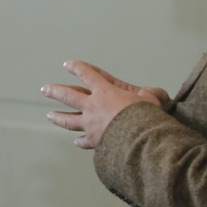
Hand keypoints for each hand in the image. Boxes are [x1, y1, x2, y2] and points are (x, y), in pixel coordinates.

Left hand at [42, 60, 171, 149]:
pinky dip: (80, 142)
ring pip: (69, 119)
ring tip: (49, 115)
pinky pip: (84, 141)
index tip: (67, 65)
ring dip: (58, 116)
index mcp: (105, 91)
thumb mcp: (151, 99)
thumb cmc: (145, 116)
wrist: (139, 140)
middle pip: (68, 96)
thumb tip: (161, 94)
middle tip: (45, 89)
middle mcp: (92, 106)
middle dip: (55, 91)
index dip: (77, 68)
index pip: (87, 75)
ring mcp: (91, 124)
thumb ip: (151, 95)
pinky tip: (76, 142)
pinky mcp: (95, 141)